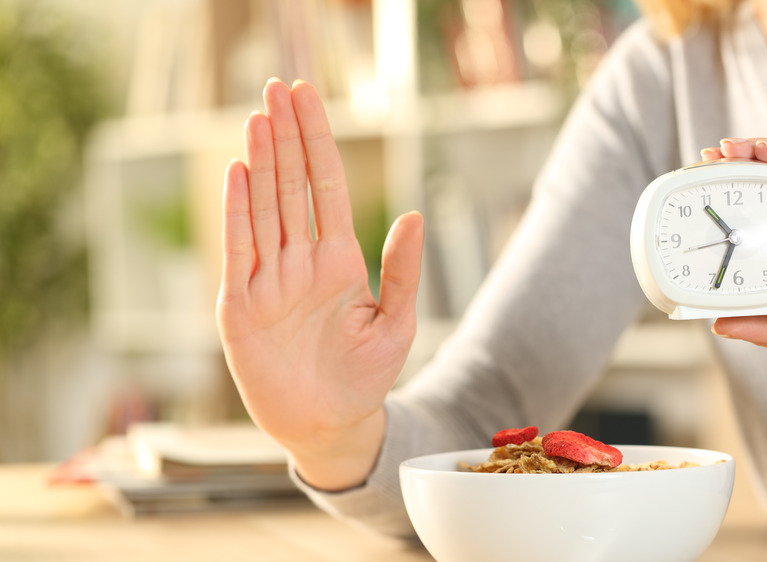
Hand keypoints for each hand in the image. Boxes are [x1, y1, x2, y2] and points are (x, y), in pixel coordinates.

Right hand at [217, 79, 423, 488]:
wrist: (331, 425)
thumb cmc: (365, 377)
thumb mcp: (395, 322)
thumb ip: (401, 271)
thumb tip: (413, 215)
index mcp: (338, 261)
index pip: (327, 188)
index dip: (319, 143)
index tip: (309, 99)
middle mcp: (300, 262)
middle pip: (291, 187)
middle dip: (286, 137)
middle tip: (276, 87)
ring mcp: (269, 281)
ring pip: (264, 209)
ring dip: (261, 162)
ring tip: (258, 117)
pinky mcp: (241, 307)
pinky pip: (239, 250)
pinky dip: (238, 212)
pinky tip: (238, 173)